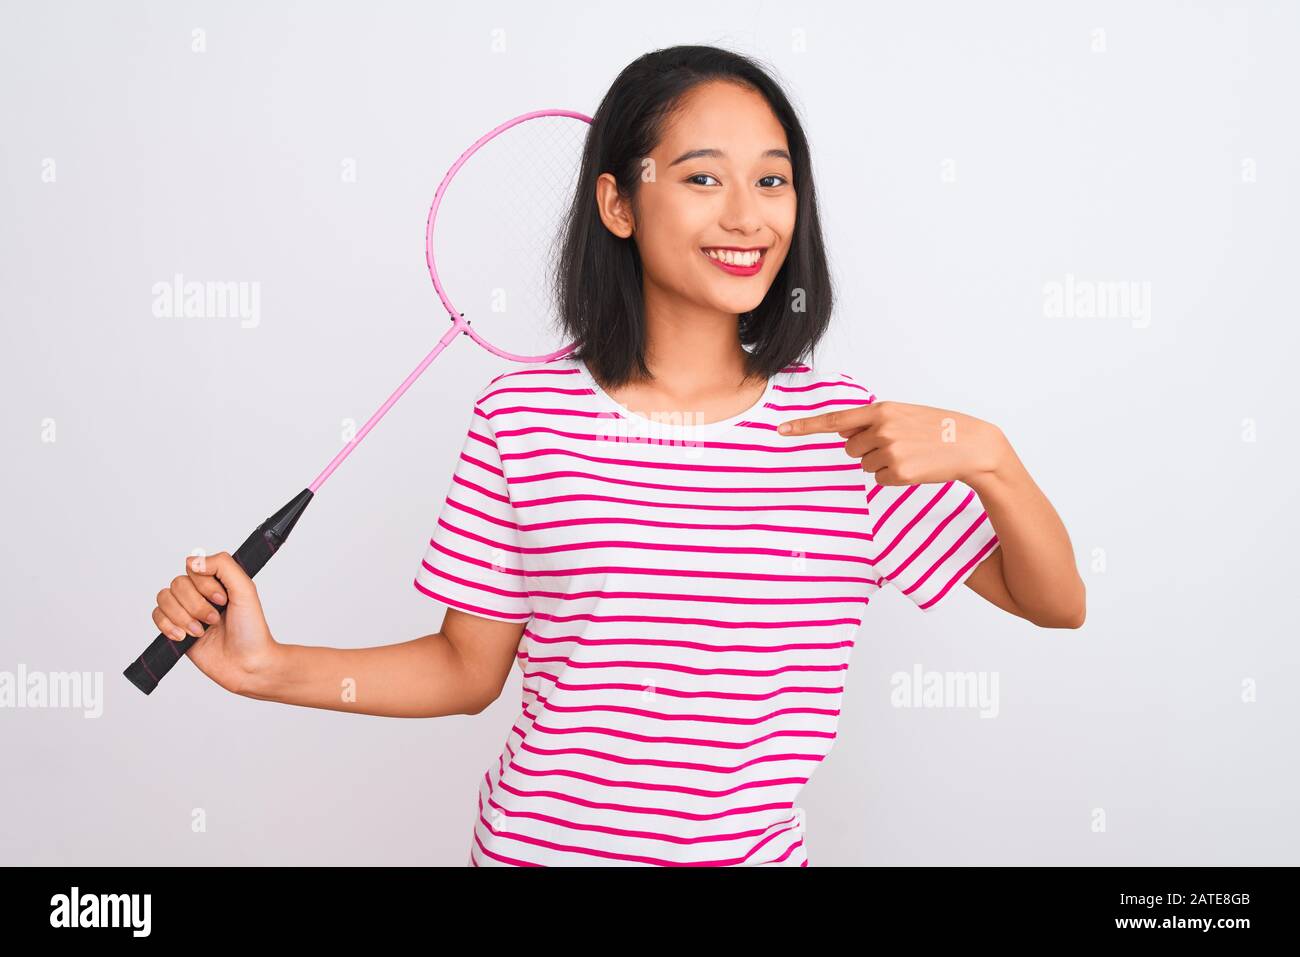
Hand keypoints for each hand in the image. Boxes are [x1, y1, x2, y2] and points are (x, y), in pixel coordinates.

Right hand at [151, 551, 278, 694]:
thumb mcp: (246, 590)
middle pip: (177, 584)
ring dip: (182, 617)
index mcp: (217, 581)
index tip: (223, 600)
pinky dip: (168, 626)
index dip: (204, 585)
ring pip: (164, 598)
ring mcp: (187, 611)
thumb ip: (223, 566)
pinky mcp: (176, 629)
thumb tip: (191, 560)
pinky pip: (156, 616)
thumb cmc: (251, 630)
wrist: (246, 665)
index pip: (193, 567)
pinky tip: (184, 637)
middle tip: (214, 620)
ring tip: (200, 631)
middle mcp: (200, 594)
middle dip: (195, 605)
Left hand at [777, 400, 1007, 486]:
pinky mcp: (898, 473)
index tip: (781, 430)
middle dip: (868, 450)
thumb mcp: (902, 415)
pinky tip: (914, 467)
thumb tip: (845, 436)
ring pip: (865, 465)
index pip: (835, 420)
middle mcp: (881, 429)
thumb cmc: (936, 428)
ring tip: (910, 454)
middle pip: (851, 449)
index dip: (805, 426)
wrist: (970, 445)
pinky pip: (880, 479)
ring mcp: (889, 452)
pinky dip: (893, 477)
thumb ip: (871, 422)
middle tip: (898, 445)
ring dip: (882, 463)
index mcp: (881, 410)